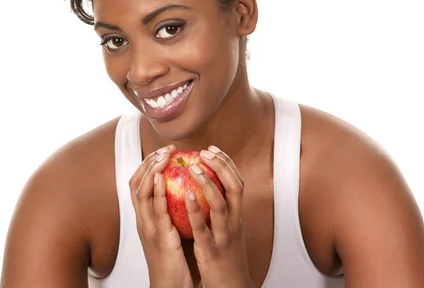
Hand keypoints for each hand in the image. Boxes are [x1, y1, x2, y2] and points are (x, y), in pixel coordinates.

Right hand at [129, 144, 193, 287]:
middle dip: (148, 163)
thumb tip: (183, 190)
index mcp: (145, 217)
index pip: (139, 184)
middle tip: (164, 149)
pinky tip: (161, 177)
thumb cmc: (173, 260)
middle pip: (136, 183)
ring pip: (141, 193)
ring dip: (150, 171)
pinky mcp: (158, 236)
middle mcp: (142, 220)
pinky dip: (155, 191)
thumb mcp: (169, 230)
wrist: (170, 286)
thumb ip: (170, 212)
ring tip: (162, 156)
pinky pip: (155, 210)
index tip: (161, 151)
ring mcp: (148, 227)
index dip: (147, 165)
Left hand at [185, 146, 254, 287]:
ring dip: (207, 184)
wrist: (231, 287)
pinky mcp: (212, 249)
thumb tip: (207, 187)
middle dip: (221, 167)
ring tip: (193, 168)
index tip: (213, 149)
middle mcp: (234, 222)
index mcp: (237, 216)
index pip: (237, 182)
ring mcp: (224, 235)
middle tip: (205, 152)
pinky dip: (196, 210)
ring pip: (220, 205)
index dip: (226, 163)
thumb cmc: (225, 256)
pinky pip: (203, 228)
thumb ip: (220, 209)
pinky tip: (186, 194)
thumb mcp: (227, 229)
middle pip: (234, 188)